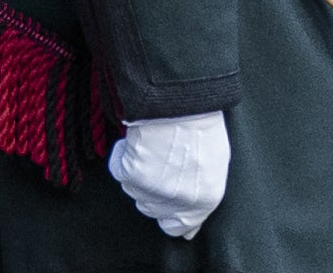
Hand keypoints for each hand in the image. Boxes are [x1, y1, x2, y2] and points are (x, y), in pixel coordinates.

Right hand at [108, 109, 228, 238]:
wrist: (180, 104)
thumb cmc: (200, 129)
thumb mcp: (213, 168)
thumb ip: (200, 200)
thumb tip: (188, 229)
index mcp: (204, 202)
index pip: (178, 228)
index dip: (168, 214)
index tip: (163, 200)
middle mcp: (178, 202)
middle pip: (151, 209)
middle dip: (152, 190)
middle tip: (158, 164)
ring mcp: (153, 190)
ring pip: (133, 191)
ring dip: (136, 172)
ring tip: (151, 148)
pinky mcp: (132, 174)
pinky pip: (118, 170)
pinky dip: (122, 156)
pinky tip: (137, 143)